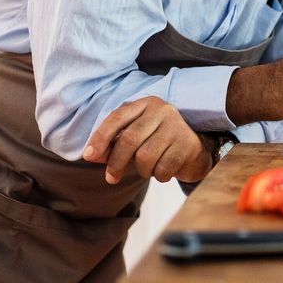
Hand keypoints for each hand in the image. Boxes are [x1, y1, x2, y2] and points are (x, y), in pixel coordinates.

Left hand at [82, 96, 210, 184]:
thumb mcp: (135, 139)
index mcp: (145, 104)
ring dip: (142, 170)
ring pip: (145, 157)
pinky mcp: (187, 144)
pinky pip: (163, 168)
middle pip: (129, 139)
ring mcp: (176, 126)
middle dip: (116, 162)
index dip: (100, 137)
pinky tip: (164, 169)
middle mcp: (162, 110)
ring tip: (149, 168)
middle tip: (111, 178)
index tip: (88, 156)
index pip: (117, 118)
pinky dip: (159, 175)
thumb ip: (112, 145)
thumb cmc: (158, 144)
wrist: (194, 151)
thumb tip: (90, 155)